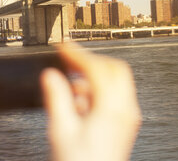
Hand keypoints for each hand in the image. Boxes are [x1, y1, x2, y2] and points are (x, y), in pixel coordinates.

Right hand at [41, 43, 140, 160]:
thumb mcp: (62, 130)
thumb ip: (56, 98)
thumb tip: (51, 76)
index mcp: (112, 108)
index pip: (97, 68)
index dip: (78, 54)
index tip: (63, 47)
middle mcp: (124, 110)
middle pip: (114, 69)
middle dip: (90, 61)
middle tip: (70, 59)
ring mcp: (126, 117)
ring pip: (115, 82)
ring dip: (92, 77)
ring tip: (69, 84)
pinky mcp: (122, 124)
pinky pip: (113, 97)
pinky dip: (96, 91)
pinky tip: (78, 101)